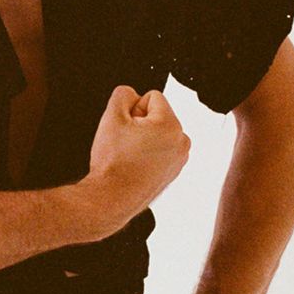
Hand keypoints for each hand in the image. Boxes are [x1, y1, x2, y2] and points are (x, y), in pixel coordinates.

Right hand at [84, 85, 190, 227]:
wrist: (112, 199)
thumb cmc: (113, 162)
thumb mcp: (111, 116)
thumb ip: (123, 94)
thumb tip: (131, 95)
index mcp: (172, 126)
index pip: (152, 97)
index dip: (133, 109)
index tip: (126, 128)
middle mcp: (182, 142)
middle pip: (157, 116)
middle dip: (140, 124)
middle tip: (126, 144)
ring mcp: (180, 160)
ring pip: (158, 134)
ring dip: (144, 139)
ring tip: (130, 156)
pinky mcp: (173, 172)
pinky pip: (160, 152)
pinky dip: (148, 155)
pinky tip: (136, 166)